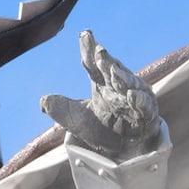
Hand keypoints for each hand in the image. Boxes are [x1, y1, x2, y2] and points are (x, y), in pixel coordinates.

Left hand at [41, 30, 160, 160]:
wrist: (120, 152)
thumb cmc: (101, 129)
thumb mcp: (77, 120)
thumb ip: (61, 110)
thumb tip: (42, 101)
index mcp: (102, 84)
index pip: (93, 65)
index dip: (89, 50)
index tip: (84, 35)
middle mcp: (118, 88)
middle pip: (112, 70)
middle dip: (106, 61)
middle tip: (99, 51)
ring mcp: (134, 100)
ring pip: (129, 84)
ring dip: (122, 77)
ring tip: (113, 71)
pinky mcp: (146, 115)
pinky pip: (144, 106)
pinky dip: (138, 100)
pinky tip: (130, 95)